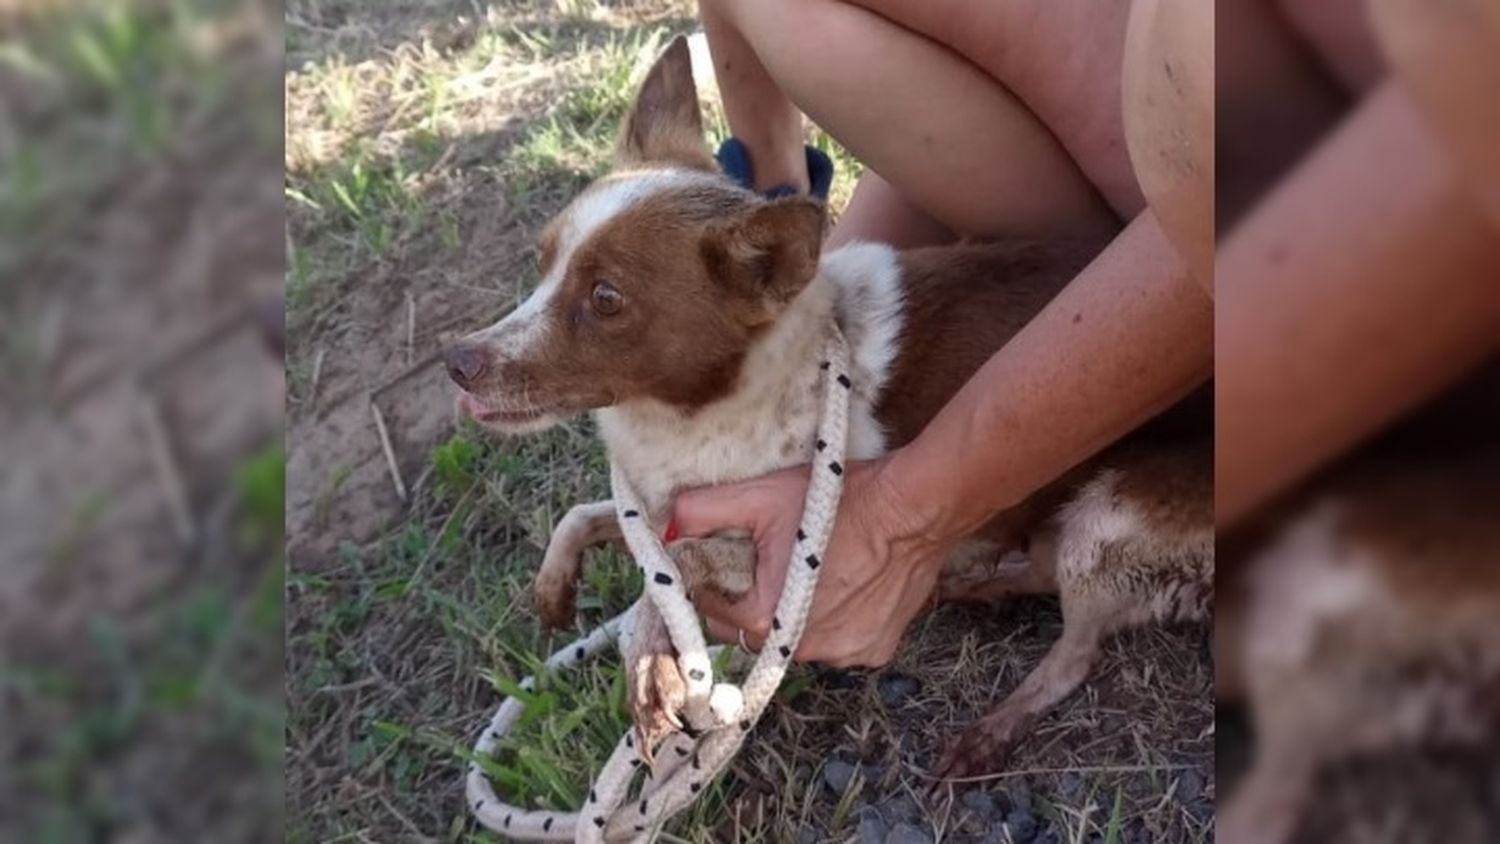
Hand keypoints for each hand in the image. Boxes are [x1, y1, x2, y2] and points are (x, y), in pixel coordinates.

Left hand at [668, 457, 955, 666]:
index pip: (711, 610)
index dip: (710, 579)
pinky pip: (838, 640)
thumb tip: (667, 524)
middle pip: (753, 629)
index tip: (722, 555)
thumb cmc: (841, 500)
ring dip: (793, 611)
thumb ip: (704, 510)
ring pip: (795, 636)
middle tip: (767, 558)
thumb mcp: (762, 496)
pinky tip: (844, 584)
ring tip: (809, 567)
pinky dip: (833, 619)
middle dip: (750, 597)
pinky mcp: (874, 651)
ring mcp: (842, 655)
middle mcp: (802, 650)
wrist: (916, 508)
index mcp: (765, 620)